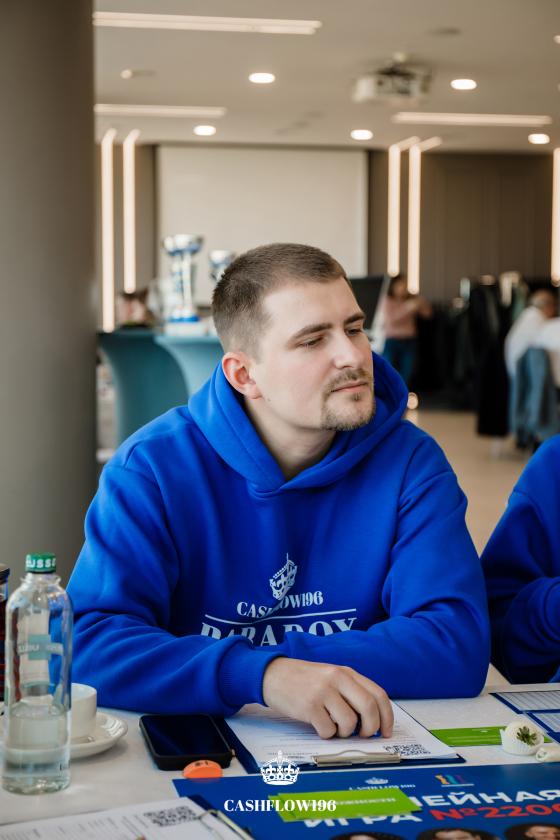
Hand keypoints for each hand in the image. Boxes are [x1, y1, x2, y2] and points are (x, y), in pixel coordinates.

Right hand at [262, 657, 392, 739]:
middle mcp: (337, 679)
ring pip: (349, 722)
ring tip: (333, 727)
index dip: (387, 717)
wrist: (272, 674)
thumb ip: (351, 691)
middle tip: (363, 735)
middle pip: (369, 708)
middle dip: (371, 728)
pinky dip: (327, 734)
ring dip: (345, 733)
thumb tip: (373, 719)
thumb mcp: (330, 676)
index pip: (378, 694)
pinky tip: (318, 725)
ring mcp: (323, 692)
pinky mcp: (309, 706)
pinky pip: (328, 730)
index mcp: (346, 672)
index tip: (386, 731)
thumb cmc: (304, 680)